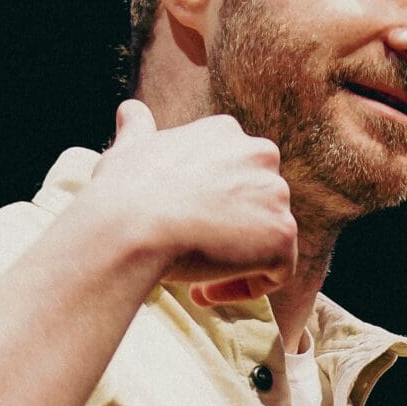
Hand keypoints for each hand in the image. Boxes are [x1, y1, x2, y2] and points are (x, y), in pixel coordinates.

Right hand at [84, 99, 298, 305]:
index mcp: (226, 133)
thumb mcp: (129, 150)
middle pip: (257, 205)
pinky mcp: (282, 234)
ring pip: (268, 239)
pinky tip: (205, 293)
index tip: (182, 226)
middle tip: (191, 255)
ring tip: (195, 281)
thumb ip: (139, 131)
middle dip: (228, 233)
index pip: (234, 175)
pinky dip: (246, 287)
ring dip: (236, 263)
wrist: (131, 225)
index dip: (210, 207)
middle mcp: (260, 154)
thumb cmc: (123, 192)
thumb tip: (131, 112)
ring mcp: (276, 194)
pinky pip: (277, 272)